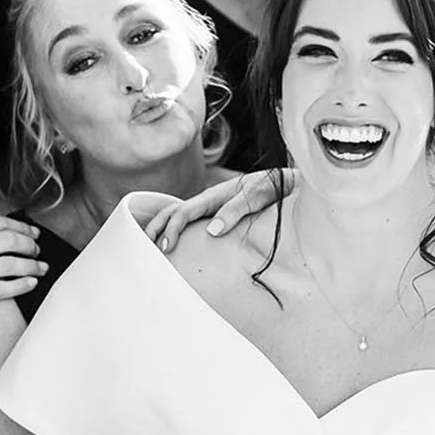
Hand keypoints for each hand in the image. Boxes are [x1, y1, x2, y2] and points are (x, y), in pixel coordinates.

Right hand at [0, 213, 46, 331]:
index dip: (22, 227)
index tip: (33, 234)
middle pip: (8, 240)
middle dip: (30, 245)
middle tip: (38, 252)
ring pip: (9, 263)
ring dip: (31, 266)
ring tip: (41, 269)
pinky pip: (0, 288)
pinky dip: (21, 285)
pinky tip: (31, 285)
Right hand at [145, 170, 293, 254]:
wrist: (287, 183)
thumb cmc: (274, 189)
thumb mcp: (258, 195)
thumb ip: (236, 210)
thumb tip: (212, 230)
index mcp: (215, 195)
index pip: (184, 211)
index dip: (172, 228)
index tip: (166, 247)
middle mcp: (209, 200)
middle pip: (174, 212)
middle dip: (157, 229)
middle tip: (148, 250)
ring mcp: (212, 207)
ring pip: (179, 215)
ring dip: (162, 228)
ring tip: (151, 247)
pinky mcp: (218, 214)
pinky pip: (192, 221)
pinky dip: (177, 229)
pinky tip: (174, 245)